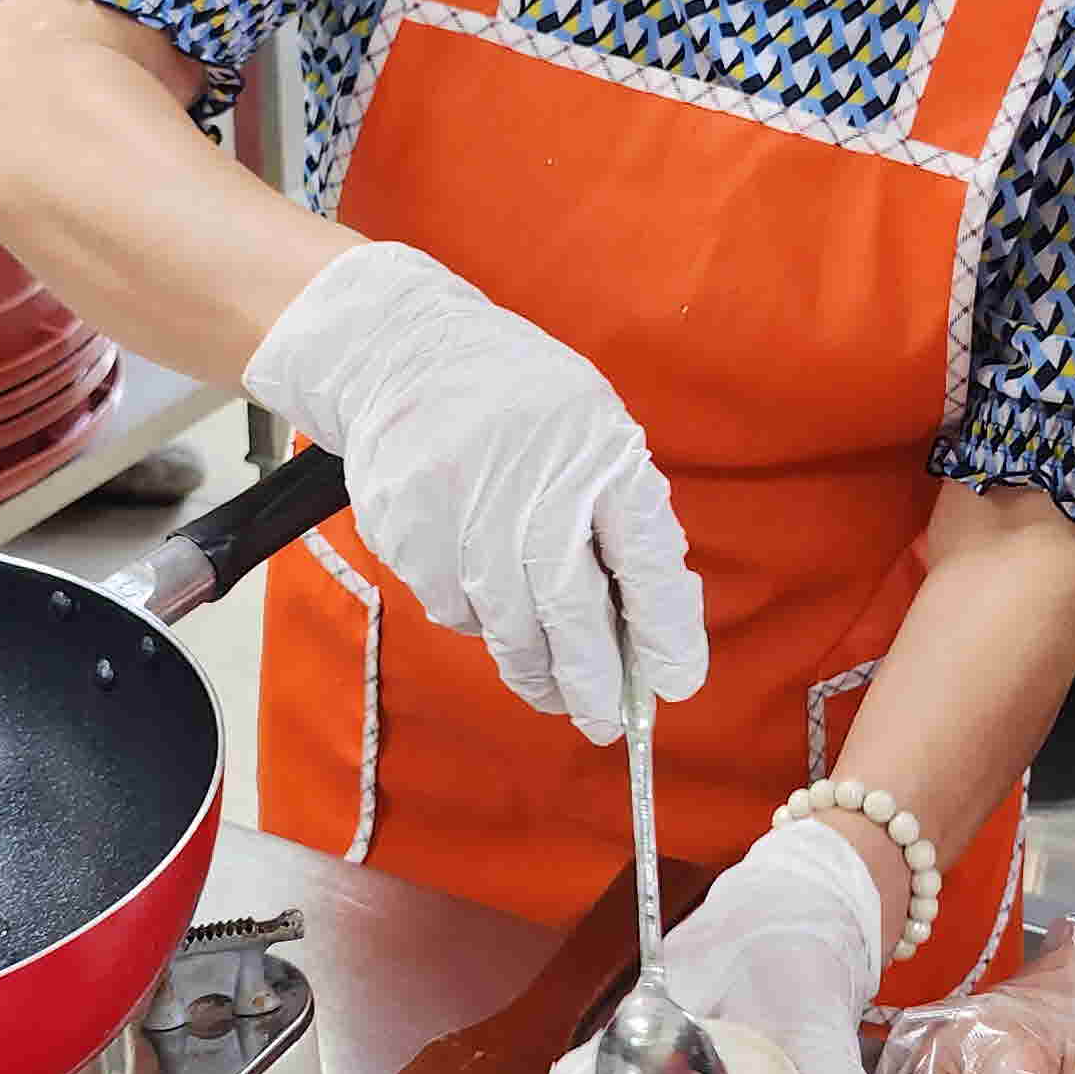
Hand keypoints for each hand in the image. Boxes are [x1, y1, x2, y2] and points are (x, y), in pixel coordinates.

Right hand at [244, 242, 702, 739]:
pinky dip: (480, 622)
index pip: (647, 561)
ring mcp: (466, 513)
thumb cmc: (518, 398)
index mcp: (602, 452)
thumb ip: (621, 512)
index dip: (664, 631)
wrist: (400, 351)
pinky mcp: (410, 535)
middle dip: (595, 682)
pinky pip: (456, 611)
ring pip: (510, 628)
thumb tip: (648, 623)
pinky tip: (487, 598)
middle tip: (605, 722)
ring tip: (555, 692)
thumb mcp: (591, 426)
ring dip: (538, 673)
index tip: (674, 681)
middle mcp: (536, 485)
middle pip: (573, 614)